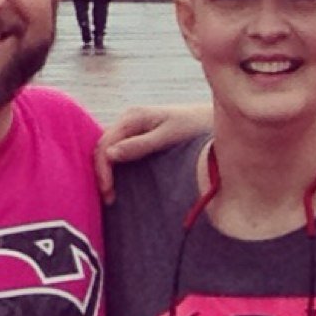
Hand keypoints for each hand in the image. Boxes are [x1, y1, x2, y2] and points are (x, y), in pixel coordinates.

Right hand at [93, 103, 212, 202]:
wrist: (213, 118)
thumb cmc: (194, 126)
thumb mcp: (168, 136)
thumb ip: (140, 145)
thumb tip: (109, 154)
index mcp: (133, 117)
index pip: (106, 144)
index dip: (102, 169)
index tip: (108, 191)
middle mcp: (129, 120)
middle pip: (104, 147)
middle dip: (102, 173)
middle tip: (109, 198)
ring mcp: (133, 128)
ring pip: (111, 150)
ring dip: (108, 172)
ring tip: (112, 195)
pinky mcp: (140, 136)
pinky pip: (121, 152)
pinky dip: (117, 168)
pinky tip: (120, 183)